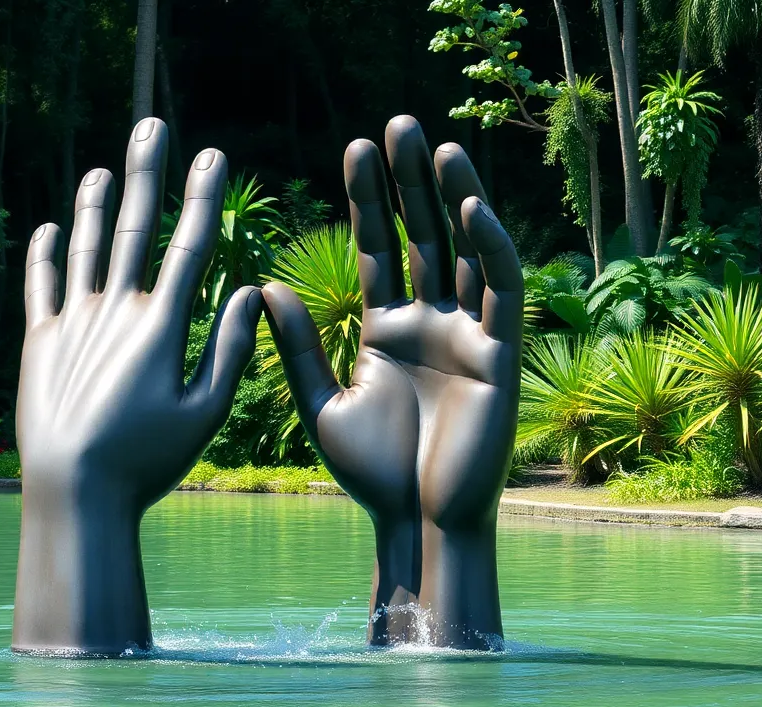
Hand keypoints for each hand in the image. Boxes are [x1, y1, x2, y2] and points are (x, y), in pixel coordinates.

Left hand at [12, 118, 262, 654]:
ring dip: (93, 205)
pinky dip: (44, 254)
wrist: (73, 492)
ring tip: (100, 170)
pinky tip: (49, 228)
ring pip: (84, 248)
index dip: (202, 196)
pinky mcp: (40, 343)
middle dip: (145, 174)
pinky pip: (40, 286)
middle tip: (150, 127)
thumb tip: (248, 293)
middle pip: (133, 229)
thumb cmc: (146, 462)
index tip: (211, 155)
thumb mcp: (203, 414)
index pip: (188, 246)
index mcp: (160, 328)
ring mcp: (72, 324)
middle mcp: (115, 313)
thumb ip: (228, 351)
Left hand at [263, 115, 522, 648]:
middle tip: (397, 126)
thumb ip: (296, 346)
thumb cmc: (370, 475)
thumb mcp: (321, 403)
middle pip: (422, 236)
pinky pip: (500, 291)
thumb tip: (261, 286)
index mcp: (384, 330)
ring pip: (465, 251)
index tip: (353, 148)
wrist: (416, 524)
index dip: (369, 200)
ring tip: (435, 146)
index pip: (378, 249)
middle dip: (411, 182)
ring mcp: (466, 335)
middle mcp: (428, 323)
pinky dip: (490, 248)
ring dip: (454, 199)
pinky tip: (471, 207)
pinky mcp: (500, 355)